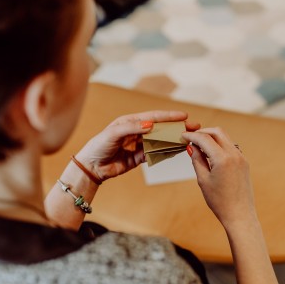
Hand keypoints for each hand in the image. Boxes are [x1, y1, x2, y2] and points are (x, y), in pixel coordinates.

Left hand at [76, 112, 199, 181]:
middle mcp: (136, 131)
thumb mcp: (113, 134)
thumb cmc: (99, 146)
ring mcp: (139, 144)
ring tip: (187, 139)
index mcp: (130, 121)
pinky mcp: (139, 158)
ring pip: (160, 141)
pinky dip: (165, 152)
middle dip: (176, 127)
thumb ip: (132, 128)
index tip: (184, 116)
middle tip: (193, 127)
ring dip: (173, 140)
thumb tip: (151, 124)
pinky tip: (175, 151)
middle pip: (161, 128)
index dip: (169, 116)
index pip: (154, 117)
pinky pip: (155, 154)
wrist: (91, 167)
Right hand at [182, 127, 255, 227]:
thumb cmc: (220, 201)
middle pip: (217, 132)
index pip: (204, 138)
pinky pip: (230, 146)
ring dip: (212, 137)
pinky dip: (219, 145)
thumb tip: (192, 147)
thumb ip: (197, 160)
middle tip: (191, 138)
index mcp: (223, 159)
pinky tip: (211, 153)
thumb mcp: (203, 180)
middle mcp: (234, 154)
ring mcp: (241, 157)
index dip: (192, 136)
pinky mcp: (244, 162)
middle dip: (203, 132)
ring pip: (225, 137)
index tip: (183, 136)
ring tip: (199, 146)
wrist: (240, 215)